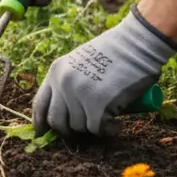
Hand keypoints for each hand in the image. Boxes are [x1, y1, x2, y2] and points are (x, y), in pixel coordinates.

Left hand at [32, 6, 176, 136]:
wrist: (137, 43)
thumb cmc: (115, 53)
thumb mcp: (80, 63)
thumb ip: (69, 80)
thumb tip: (65, 111)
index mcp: (56, 72)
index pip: (39, 104)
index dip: (40, 123)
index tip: (44, 133)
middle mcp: (63, 83)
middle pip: (56, 121)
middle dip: (70, 130)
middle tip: (86, 128)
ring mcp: (79, 94)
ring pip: (79, 127)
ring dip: (93, 128)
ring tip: (108, 119)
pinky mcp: (97, 104)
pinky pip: (97, 129)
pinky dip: (109, 130)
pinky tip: (117, 125)